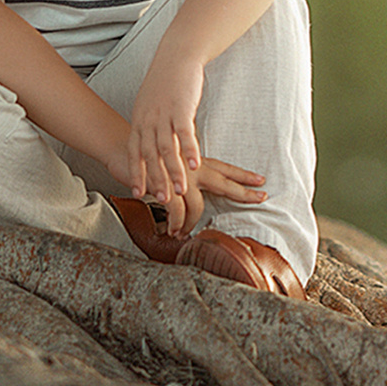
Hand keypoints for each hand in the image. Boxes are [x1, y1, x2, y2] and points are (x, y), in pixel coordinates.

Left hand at [124, 54, 207, 203]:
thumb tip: (151, 144)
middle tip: (162, 200)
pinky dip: (189, 151)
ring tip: (181, 190)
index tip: (139, 193)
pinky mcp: (181, 108)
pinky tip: (195, 166)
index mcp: (140, 121)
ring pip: (167, 149)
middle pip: (149, 156)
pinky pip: (185, 134)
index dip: (136, 173)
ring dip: (173, 172)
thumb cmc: (165, 82)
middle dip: (155, 179)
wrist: (175, 57)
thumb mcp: (150, 105)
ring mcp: (164, 115)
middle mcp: (149, 120)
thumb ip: (149, 125)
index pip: (135, 153)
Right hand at [147, 157, 269, 238]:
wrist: (124, 152)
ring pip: (197, 205)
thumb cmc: (151, 163)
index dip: (243, 176)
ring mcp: (180, 176)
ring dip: (190, 223)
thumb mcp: (175, 168)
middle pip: (223, 182)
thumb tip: (200, 196)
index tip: (262, 182)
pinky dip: (175, 223)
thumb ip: (189, 180)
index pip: (225, 169)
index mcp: (197, 163)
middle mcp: (192, 168)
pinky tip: (171, 230)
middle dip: (243, 192)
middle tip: (260, 198)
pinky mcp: (165, 185)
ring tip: (182, 233)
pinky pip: (176, 210)